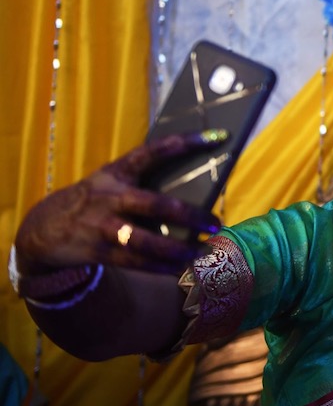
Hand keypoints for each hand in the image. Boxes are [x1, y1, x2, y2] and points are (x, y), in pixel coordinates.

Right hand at [14, 132, 224, 274]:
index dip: (185, 143)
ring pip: (145, 240)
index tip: (217, 137)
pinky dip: (160, 267)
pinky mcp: (97, 250)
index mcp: (117, 172)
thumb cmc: (95, 200)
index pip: (153, 151)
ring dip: (178, 248)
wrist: (43, 228)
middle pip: (156, 204)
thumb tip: (196, 188)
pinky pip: (134, 262)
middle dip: (190, 215)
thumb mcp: (112, 182)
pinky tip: (181, 268)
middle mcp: (110, 196)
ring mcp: (102, 225)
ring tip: (202, 251)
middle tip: (215, 222)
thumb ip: (144, 182)